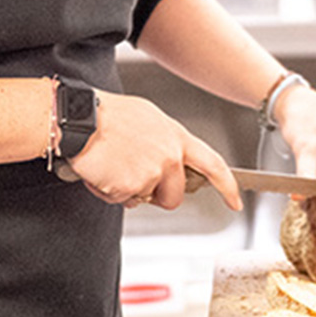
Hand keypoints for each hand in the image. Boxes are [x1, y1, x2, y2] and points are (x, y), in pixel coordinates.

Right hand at [65, 92, 242, 211]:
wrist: (80, 119)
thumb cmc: (109, 115)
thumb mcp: (149, 119)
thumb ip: (166, 142)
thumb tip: (170, 159)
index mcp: (177, 137)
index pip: (213, 164)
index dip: (227, 186)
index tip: (235, 201)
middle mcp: (169, 156)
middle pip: (175, 196)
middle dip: (157, 195)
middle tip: (134, 176)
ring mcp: (151, 173)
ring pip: (145, 200)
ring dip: (130, 191)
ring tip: (115, 165)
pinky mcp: (130, 187)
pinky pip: (122, 201)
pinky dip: (110, 191)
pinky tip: (104, 170)